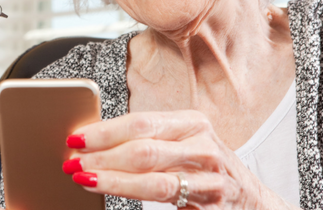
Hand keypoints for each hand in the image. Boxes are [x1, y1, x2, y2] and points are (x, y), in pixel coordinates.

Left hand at [62, 110, 298, 208]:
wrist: (250, 201)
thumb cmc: (203, 168)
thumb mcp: (181, 144)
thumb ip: (147, 140)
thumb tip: (94, 141)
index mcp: (192, 122)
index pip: (141, 122)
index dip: (105, 131)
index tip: (76, 137)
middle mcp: (203, 145)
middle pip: (142, 149)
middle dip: (101, 156)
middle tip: (72, 162)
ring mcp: (209, 177)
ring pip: (151, 178)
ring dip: (110, 179)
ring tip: (82, 178)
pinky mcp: (209, 203)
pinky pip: (163, 198)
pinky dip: (128, 194)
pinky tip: (109, 191)